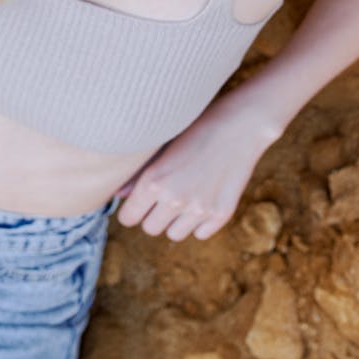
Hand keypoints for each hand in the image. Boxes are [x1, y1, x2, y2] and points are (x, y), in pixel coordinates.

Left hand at [114, 88, 280, 241]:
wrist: (240, 124)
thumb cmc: (195, 128)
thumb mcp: (162, 146)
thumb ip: (138, 175)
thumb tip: (119, 195)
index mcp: (153, 181)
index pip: (128, 218)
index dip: (132, 211)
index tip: (139, 203)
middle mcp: (175, 198)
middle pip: (150, 229)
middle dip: (154, 215)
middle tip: (164, 197)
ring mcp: (200, 208)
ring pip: (174, 234)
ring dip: (176, 220)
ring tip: (186, 196)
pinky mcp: (221, 214)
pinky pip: (200, 233)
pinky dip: (199, 222)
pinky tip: (204, 198)